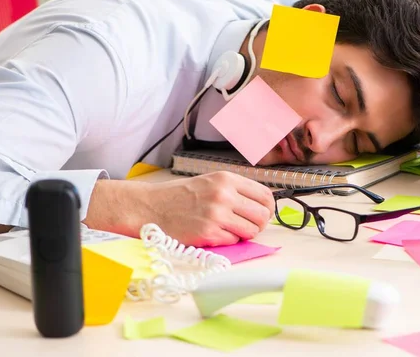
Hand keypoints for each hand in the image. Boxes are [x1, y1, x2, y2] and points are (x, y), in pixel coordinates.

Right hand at [87, 172, 274, 246]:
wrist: (152, 207)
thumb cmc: (180, 196)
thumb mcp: (210, 182)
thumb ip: (235, 191)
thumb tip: (262, 205)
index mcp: (226, 179)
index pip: (265, 195)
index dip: (268, 208)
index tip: (264, 214)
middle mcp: (224, 195)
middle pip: (263, 215)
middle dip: (259, 224)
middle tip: (248, 226)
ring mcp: (217, 214)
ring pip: (251, 231)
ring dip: (244, 234)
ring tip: (230, 230)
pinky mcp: (208, 233)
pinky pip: (234, 241)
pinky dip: (228, 240)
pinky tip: (214, 233)